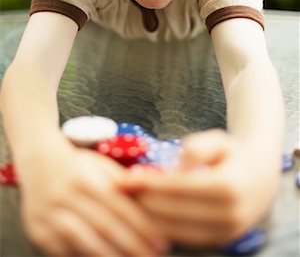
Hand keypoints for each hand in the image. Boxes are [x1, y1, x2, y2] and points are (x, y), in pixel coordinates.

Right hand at [19, 136, 167, 256]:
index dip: (141, 226)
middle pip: (103, 225)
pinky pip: (64, 251)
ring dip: (109, 256)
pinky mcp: (37, 231)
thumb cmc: (78, 167)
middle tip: (152, 256)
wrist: (39, 163)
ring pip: (83, 240)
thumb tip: (153, 198)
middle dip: (132, 245)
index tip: (160, 240)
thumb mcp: (101, 165)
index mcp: (84, 177)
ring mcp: (48, 214)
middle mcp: (64, 195)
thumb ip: (123, 182)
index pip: (118, 205)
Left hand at [122, 129, 279, 247]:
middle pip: (173, 212)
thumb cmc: (233, 153)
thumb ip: (196, 148)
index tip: (124, 178)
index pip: (177, 187)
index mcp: (228, 185)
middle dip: (142, 201)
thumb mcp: (218, 139)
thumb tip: (173, 170)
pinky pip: (185, 239)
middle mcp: (230, 213)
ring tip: (128, 203)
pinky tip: (147, 214)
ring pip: (176, 230)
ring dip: (148, 218)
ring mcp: (227, 232)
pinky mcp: (222, 241)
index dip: (148, 183)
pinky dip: (163, 228)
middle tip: (119, 191)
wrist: (261, 176)